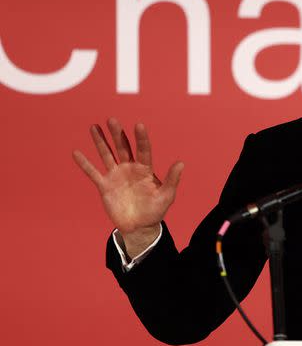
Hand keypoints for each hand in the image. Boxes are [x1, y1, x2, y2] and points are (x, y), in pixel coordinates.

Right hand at [73, 118, 183, 256]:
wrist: (140, 226)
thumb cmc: (155, 210)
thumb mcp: (166, 196)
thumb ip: (172, 179)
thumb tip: (181, 163)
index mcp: (145, 169)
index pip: (144, 150)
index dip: (141, 138)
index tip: (139, 125)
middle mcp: (130, 168)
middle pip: (123, 148)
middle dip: (118, 134)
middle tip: (112, 119)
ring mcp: (116, 175)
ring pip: (107, 155)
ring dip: (100, 142)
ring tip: (95, 127)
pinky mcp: (105, 186)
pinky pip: (92, 173)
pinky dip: (85, 163)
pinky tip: (76, 152)